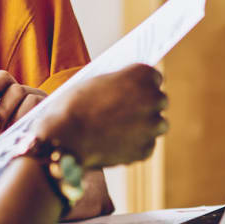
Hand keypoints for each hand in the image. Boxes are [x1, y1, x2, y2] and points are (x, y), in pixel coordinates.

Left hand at [0, 71, 47, 142]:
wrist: (19, 159)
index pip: (2, 77)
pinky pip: (38, 110)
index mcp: (9, 91)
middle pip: (15, 89)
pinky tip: (23, 134)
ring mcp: (41, 100)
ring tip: (10, 135)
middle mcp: (27, 92)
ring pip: (28, 99)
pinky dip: (27, 123)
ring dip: (15, 119)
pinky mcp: (51, 110)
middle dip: (1, 110)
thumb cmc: (3, 140)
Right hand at [33, 64, 166, 168]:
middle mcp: (153, 97)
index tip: (135, 92)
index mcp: (142, 74)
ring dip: (144, 127)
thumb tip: (129, 94)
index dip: (142, 85)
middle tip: (128, 113)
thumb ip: (119, 85)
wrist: (65, 137)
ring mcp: (152, 125)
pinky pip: (146, 145)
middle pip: (160, 100)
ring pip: (158, 124)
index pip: (154, 77)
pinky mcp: (145, 150)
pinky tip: (114, 144)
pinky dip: (134, 146)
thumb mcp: (97, 83)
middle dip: (146, 106)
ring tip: (120, 130)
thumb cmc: (74, 106)